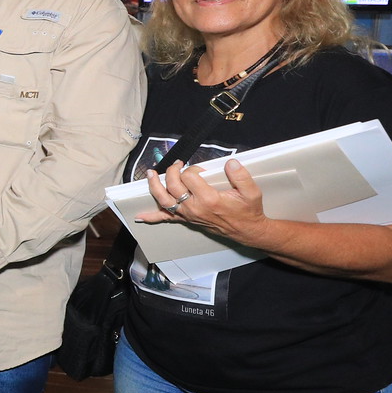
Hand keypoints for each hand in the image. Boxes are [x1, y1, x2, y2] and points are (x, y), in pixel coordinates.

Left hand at [138, 159, 269, 244]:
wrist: (246, 230)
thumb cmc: (247, 211)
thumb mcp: (251, 192)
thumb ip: (241, 176)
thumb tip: (231, 162)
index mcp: (209, 199)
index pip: (189, 177)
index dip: (192, 169)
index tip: (201, 169)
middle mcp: (194, 207)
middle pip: (173, 186)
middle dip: (172, 171)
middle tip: (178, 164)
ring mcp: (188, 214)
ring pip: (164, 200)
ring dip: (154, 186)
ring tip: (150, 174)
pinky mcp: (186, 219)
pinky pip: (166, 218)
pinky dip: (152, 217)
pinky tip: (140, 216)